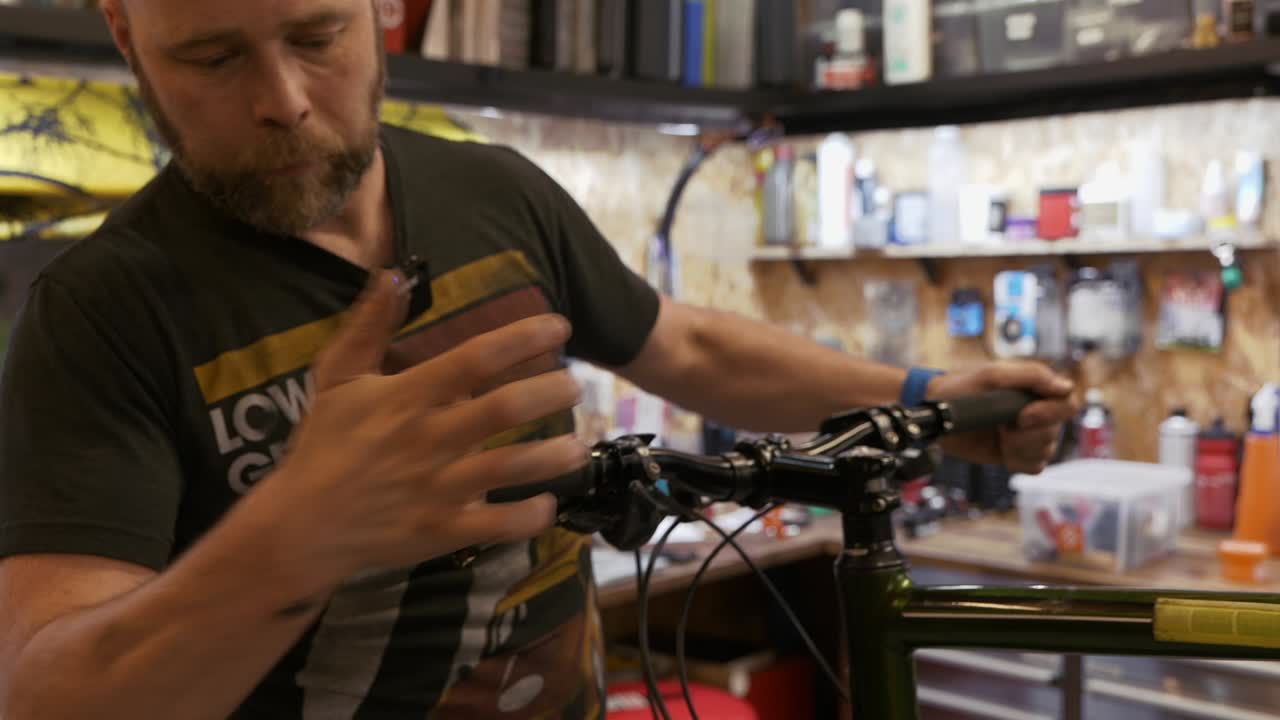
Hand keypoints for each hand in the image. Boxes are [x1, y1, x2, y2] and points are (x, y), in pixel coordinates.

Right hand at [249, 270, 585, 590]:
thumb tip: (392, 273)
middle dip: (550, 393)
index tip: (560, 328)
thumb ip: (369, 326)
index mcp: (406, 397)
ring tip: (579, 447)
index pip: (474, 358)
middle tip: (575, 387)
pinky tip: (548, 504)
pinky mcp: (440, 532)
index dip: (522, 338)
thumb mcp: (337, 378)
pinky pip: (496, 525)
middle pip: (504, 409)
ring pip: (509, 468)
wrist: (300, 525)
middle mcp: (427, 439)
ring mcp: (436, 488)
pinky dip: (528, 516)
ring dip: (553, 456)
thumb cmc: (325, 445)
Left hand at [927, 361, 1077, 473]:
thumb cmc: (963, 388)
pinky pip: (1035, 466)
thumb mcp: (994, 374)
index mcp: (1038, 390)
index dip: (1051, 413)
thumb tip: (1066, 386)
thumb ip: (1031, 376)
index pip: (1068, 404)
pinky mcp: (1019, 455)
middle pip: (1055, 431)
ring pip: (1046, 450)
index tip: (1022, 417)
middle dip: (1026, 432)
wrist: (940, 415)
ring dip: (1019, 445)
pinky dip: (1018, 459)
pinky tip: (1002, 449)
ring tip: (999, 434)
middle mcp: (1041, 413)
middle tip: (1002, 425)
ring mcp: (1031, 436)